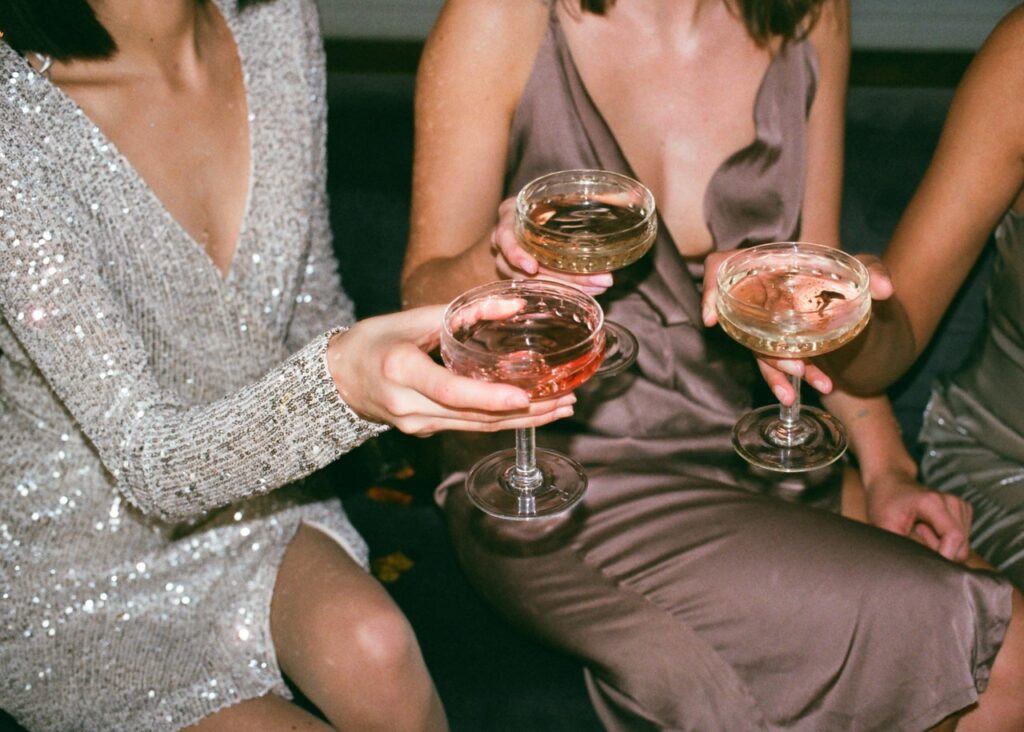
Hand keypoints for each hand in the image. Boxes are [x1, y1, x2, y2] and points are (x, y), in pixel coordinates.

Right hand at [327, 305, 575, 436]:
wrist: (337, 378)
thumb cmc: (374, 340)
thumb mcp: (413, 317)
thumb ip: (465, 312)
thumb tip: (515, 305)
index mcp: (401, 370)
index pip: (450, 391)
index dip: (488, 398)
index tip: (523, 397)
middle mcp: (408, 405)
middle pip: (473, 417)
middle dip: (524, 413)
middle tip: (565, 400)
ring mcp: (416, 425)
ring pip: (476, 428)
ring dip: (522, 421)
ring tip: (560, 408)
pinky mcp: (424, 431)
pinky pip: (468, 427)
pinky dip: (501, 420)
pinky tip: (531, 412)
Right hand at [490, 197, 612, 295]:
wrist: (535, 214)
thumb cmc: (547, 202)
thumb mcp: (560, 194)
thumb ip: (588, 197)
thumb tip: (630, 194)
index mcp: (510, 216)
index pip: (504, 238)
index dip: (516, 254)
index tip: (533, 268)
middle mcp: (505, 242)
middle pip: (525, 268)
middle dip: (562, 278)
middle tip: (599, 281)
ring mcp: (510, 263)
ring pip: (533, 284)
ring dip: (567, 288)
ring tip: (598, 287)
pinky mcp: (523, 276)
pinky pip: (540, 289)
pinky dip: (564, 291)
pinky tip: (587, 293)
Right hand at [700, 250, 894, 404]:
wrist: (864, 299)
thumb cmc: (852, 275)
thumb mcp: (862, 266)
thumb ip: (873, 271)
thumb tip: (885, 289)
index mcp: (768, 265)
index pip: (722, 267)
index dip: (711, 290)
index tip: (710, 319)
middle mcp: (760, 293)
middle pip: (741, 321)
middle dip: (766, 350)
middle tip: (796, 368)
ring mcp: (766, 321)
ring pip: (758, 349)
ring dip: (778, 372)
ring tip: (804, 389)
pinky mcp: (778, 342)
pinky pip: (774, 362)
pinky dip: (788, 378)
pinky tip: (810, 390)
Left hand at [863, 469, 971, 562]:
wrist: (889, 482)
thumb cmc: (883, 503)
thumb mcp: (883, 526)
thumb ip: (900, 548)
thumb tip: (911, 570)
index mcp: (933, 503)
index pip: (954, 537)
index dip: (944, 556)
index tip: (926, 563)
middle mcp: (952, 501)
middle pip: (961, 546)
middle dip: (939, 551)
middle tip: (916, 535)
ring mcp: (960, 505)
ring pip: (962, 546)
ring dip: (941, 545)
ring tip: (920, 529)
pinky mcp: (962, 510)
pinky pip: (962, 540)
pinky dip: (945, 540)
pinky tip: (928, 527)